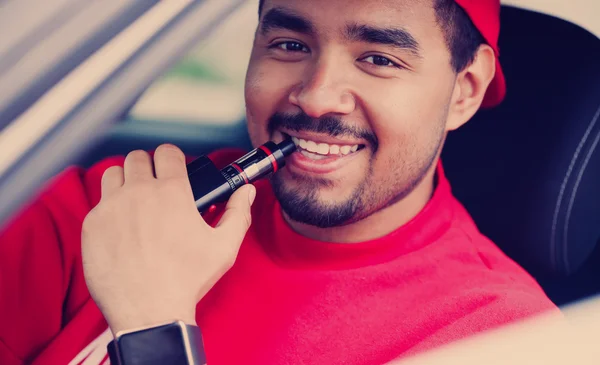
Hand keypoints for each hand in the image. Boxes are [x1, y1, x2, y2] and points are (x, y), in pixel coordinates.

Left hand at [81, 144, 255, 334]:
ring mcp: (111, 208)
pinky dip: (110, 208)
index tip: (175, 168)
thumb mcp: (224, 247)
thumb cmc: (188, 280)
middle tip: (155, 184)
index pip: (168, 152)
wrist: (149, 313)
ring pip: (113, 173)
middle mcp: (138, 193)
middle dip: (149, 166)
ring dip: (125, 180)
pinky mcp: (92, 226)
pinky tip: (122, 227)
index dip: (174, 158)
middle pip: (138, 157)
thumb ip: (238, 213)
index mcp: (171, 192)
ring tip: (135, 199)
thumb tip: (246, 192)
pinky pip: (98, 203)